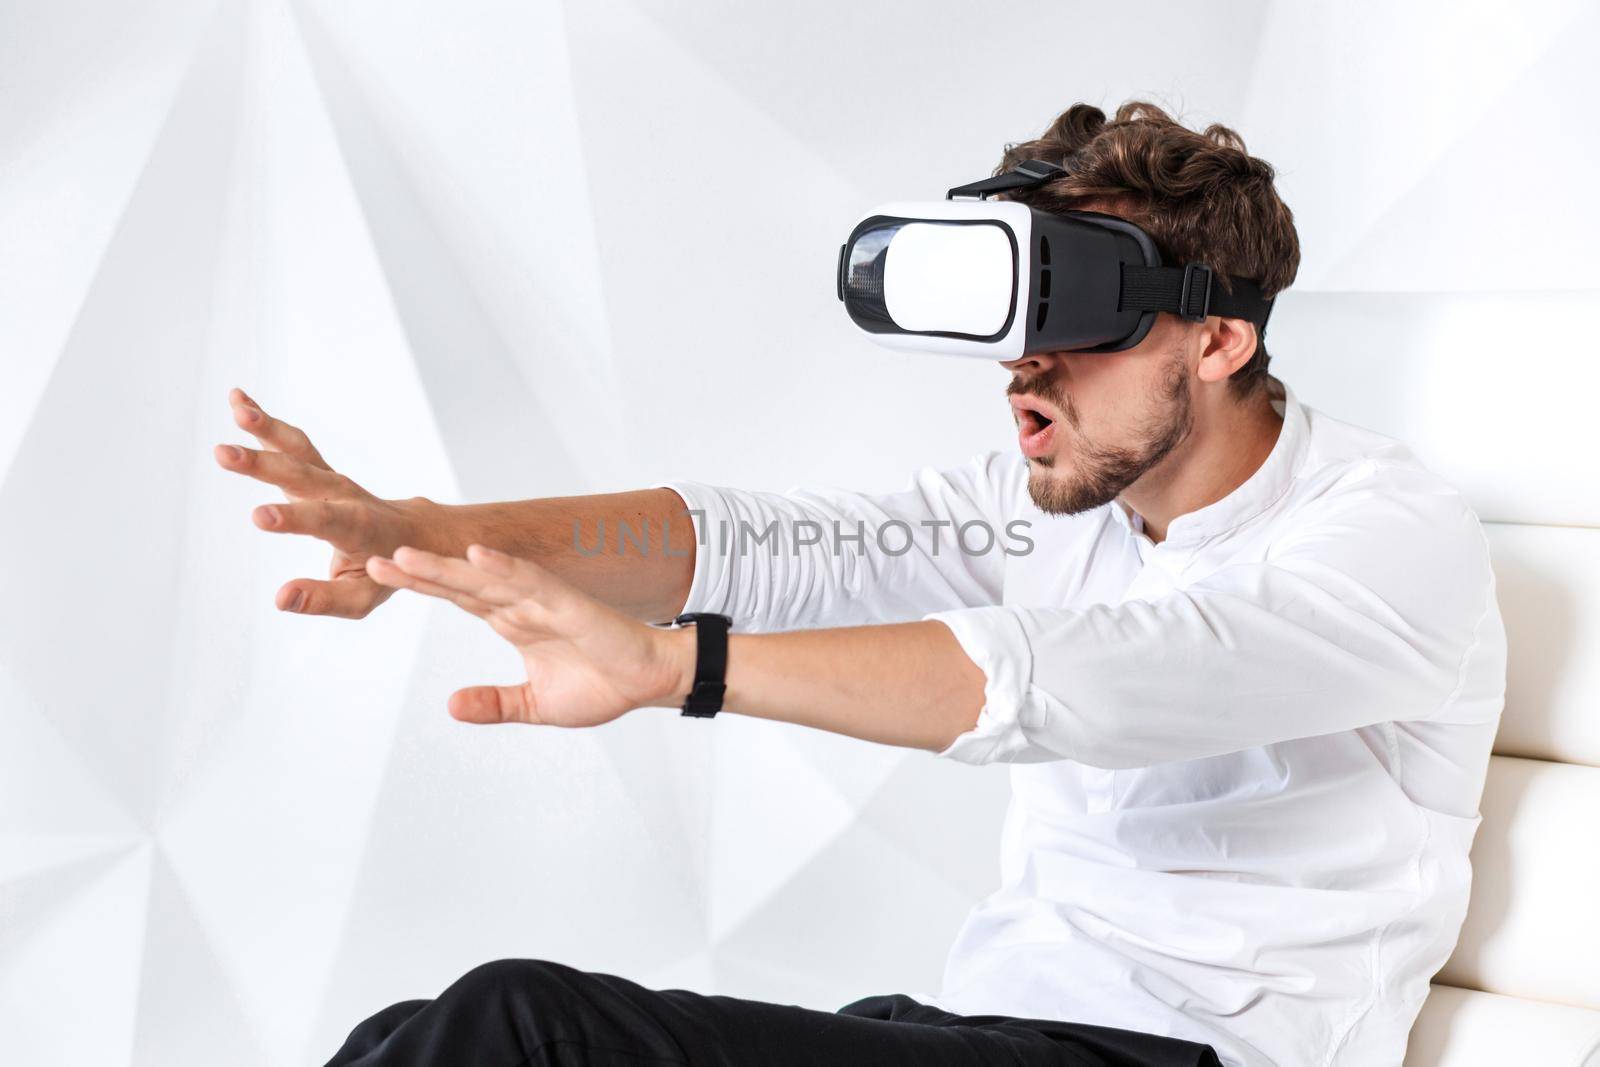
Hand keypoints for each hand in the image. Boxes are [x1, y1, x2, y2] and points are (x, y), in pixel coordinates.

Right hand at [215, 387, 439, 618]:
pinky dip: (267, 422)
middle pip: (301, 476)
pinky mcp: (319, 471)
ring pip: (298, 450)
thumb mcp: (363, 596)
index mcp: (356, 527)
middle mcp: (343, 495)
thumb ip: (325, 599)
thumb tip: (280, 599)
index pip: (321, 520)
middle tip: (223, 453)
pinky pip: (293, 444)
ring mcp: (330, 479)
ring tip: (236, 407)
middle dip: (262, 464)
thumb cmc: (387, 569)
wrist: (413, 533)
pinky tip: (237, 400)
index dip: (292, 518)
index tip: (258, 517)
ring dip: (267, 428)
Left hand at [365, 544, 691, 725]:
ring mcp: (543, 602)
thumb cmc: (602, 685)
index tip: (380, 572)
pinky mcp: (569, 605)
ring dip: (447, 567)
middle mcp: (522, 606)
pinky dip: (505, 568)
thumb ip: (494, 703)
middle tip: (374, 557)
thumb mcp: (534, 705)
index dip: (421, 583)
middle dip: (418, 571)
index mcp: (512, 622)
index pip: (457, 597)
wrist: (649, 681)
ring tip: (406, 555)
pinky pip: (533, 582)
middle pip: (460, 583)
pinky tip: (478, 555)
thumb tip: (451, 705)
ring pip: (486, 579)